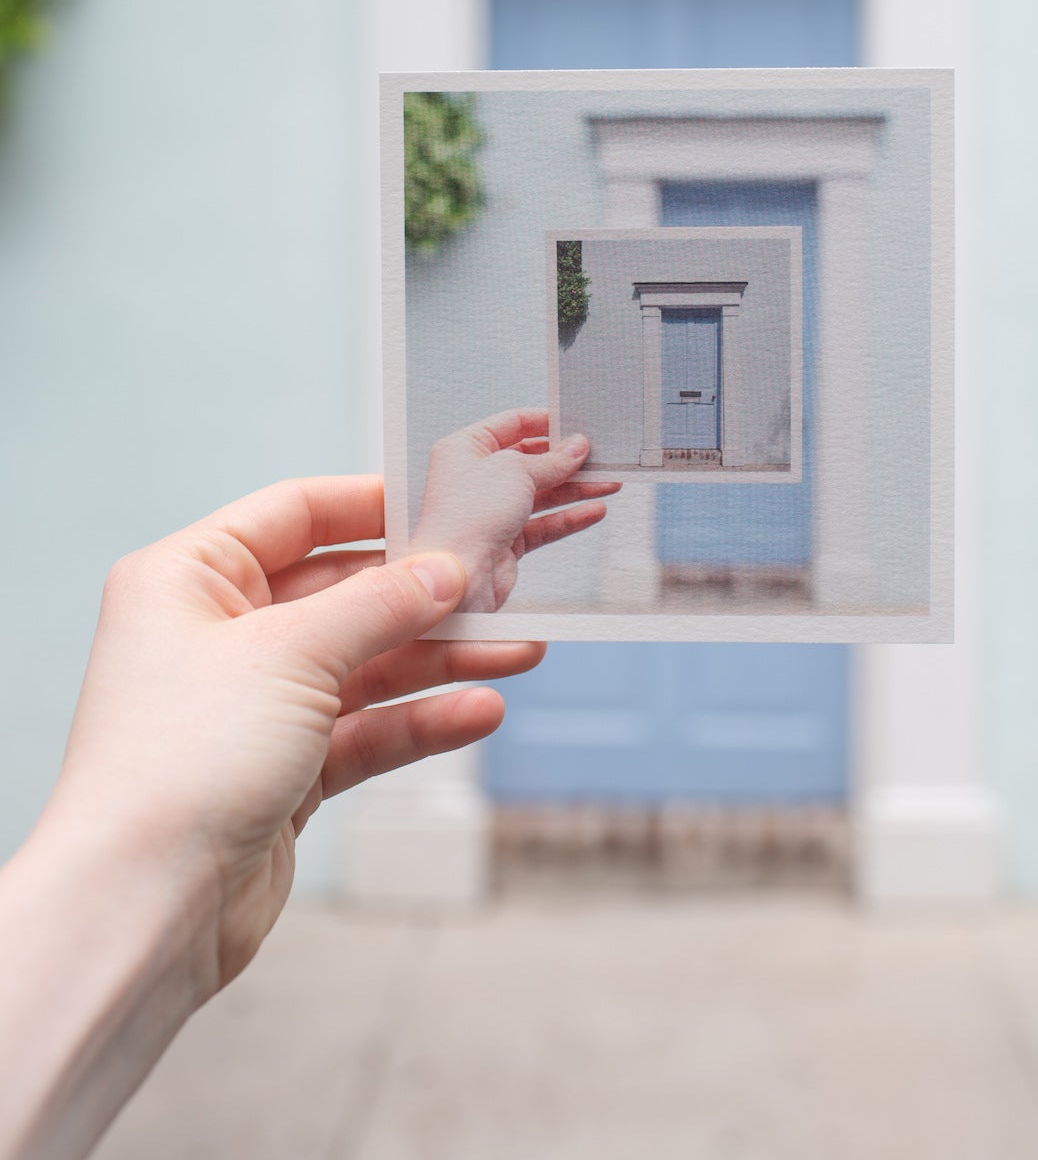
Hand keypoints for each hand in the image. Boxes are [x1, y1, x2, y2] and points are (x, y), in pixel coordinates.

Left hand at [47, 475, 543, 996]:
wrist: (143, 909)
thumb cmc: (183, 762)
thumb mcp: (292, 655)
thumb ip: (378, 605)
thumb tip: (443, 570)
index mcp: (189, 578)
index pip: (295, 514)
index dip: (373, 506)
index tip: (448, 504)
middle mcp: (215, 634)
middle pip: (342, 592)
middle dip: (424, 595)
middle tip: (502, 585)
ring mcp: (252, 707)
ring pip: (364, 665)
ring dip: (439, 661)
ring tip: (518, 650)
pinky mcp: (282, 773)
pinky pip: (365, 731)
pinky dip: (421, 722)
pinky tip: (480, 711)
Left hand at [412, 409, 620, 610]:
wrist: (461, 576)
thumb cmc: (468, 517)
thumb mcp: (516, 471)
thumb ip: (551, 460)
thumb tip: (576, 447)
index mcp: (466, 449)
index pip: (511, 424)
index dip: (544, 421)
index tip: (574, 423)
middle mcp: (476, 478)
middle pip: (530, 460)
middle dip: (566, 460)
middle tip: (597, 455)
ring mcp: (492, 510)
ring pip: (542, 493)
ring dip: (575, 488)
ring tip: (608, 482)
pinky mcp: (506, 539)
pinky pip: (544, 523)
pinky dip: (570, 517)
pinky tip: (595, 510)